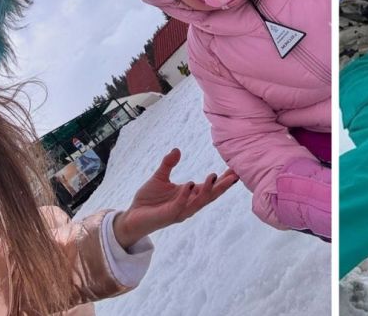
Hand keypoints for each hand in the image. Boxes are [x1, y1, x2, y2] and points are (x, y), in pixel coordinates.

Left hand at [113, 148, 237, 247]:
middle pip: (210, 196)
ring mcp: (180, 211)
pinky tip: (190, 185)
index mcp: (189, 195)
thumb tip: (177, 150)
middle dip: (222, 186)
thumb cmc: (148, 200)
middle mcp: (188, 204)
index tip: (235, 169)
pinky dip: (185, 196)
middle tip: (235, 175)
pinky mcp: (168, 215)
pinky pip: (180, 206)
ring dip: (207, 190)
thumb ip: (168, 164)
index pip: (210, 187)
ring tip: (214, 176)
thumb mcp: (159, 178)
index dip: (222, 180)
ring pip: (198, 202)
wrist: (132, 217)